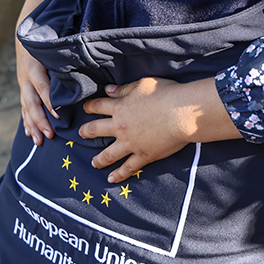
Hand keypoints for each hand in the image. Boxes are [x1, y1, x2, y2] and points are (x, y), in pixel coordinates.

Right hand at [16, 0, 56, 144]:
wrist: (25, 36)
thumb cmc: (46, 41)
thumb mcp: (54, 48)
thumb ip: (66, 59)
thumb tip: (89, 67)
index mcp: (34, 66)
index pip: (42, 87)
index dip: (49, 102)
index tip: (58, 115)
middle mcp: (26, 77)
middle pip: (32, 102)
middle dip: (40, 120)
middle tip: (50, 135)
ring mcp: (22, 84)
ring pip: (26, 108)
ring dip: (32, 125)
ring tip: (39, 141)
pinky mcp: (22, 88)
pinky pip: (23, 108)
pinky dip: (26, 121)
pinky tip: (29, 133)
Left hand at [78, 77, 237, 182]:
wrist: (182, 114)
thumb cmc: (165, 94)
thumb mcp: (142, 85)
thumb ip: (123, 89)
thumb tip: (108, 90)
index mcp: (119, 108)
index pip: (98, 106)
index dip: (90, 106)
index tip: (85, 107)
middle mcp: (120, 127)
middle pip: (96, 130)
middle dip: (86, 132)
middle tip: (81, 134)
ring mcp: (131, 144)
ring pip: (108, 154)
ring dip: (99, 159)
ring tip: (94, 163)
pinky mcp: (143, 155)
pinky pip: (128, 167)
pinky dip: (119, 174)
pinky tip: (112, 178)